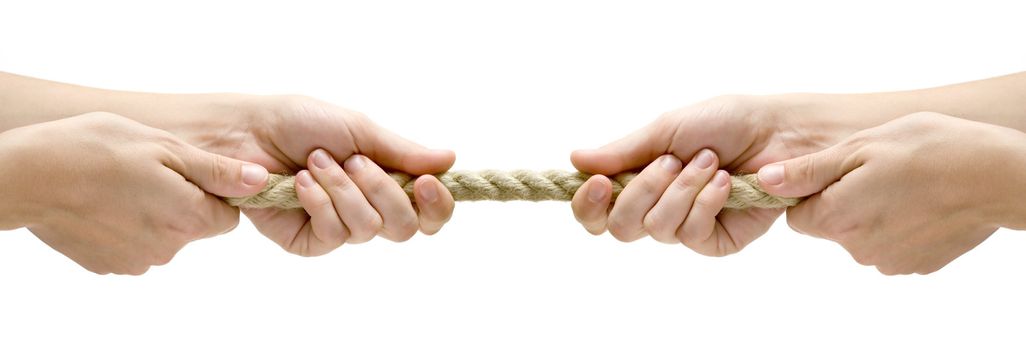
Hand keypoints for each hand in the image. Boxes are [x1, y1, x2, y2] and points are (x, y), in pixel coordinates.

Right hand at [0, 112, 268, 274]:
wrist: (27, 176)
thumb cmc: (96, 150)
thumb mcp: (165, 148)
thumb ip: (216, 171)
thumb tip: (260, 181)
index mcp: (189, 217)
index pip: (227, 215)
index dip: (213, 192)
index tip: (187, 172)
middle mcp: (169, 248)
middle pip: (194, 226)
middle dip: (182, 202)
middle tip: (148, 171)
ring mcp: (137, 261)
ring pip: (163, 236)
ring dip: (152, 213)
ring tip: (121, 184)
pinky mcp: (109, 265)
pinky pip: (132, 245)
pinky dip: (124, 226)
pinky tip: (103, 202)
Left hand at [168, 95, 455, 255]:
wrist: (246, 130)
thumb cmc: (299, 122)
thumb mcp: (359, 130)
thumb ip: (404, 152)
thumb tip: (450, 158)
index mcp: (387, 181)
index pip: (429, 211)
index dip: (437, 205)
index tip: (427, 183)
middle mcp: (368, 208)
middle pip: (406, 227)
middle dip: (384, 191)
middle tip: (355, 162)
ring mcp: (339, 227)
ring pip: (369, 229)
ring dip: (344, 190)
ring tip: (316, 162)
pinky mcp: (309, 241)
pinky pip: (334, 235)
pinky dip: (320, 203)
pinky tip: (300, 182)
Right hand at [570, 95, 882, 255]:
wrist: (780, 132)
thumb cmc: (728, 122)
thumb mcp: (667, 129)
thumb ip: (622, 151)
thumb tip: (575, 159)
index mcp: (638, 179)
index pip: (596, 210)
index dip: (588, 204)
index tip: (597, 182)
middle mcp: (656, 207)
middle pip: (619, 226)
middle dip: (641, 191)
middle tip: (670, 161)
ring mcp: (686, 227)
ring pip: (655, 229)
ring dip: (681, 190)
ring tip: (709, 162)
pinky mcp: (716, 241)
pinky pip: (691, 234)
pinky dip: (705, 203)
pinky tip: (725, 182)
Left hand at [757, 112, 1025, 273]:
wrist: (997, 176)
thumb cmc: (928, 150)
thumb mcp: (860, 147)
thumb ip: (809, 171)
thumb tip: (764, 181)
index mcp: (836, 218)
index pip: (798, 215)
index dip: (813, 191)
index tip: (838, 171)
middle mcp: (856, 248)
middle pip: (831, 226)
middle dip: (844, 202)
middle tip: (877, 171)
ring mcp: (888, 261)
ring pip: (862, 236)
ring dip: (873, 214)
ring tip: (904, 184)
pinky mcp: (917, 265)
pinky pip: (893, 245)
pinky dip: (901, 227)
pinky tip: (922, 202)